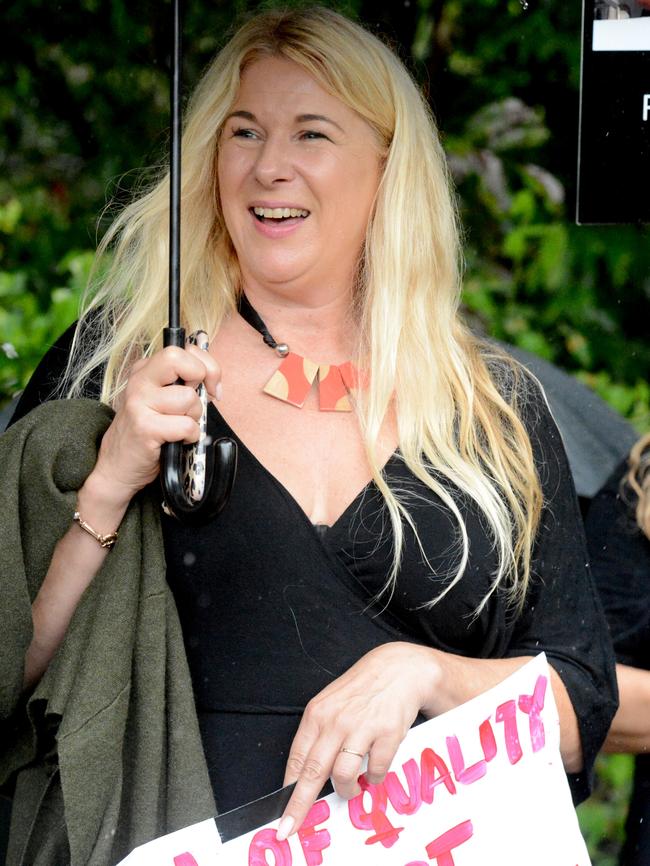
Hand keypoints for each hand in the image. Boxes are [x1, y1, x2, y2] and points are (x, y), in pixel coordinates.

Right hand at [86, 344, 221, 509]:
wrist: (116, 466)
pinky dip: (190, 436)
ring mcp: (140, 403)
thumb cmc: (147, 433)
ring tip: (178, 427)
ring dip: (194, 417)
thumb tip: (213, 379)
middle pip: (178, 359)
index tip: (210, 386)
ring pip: (188, 398)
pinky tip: (176, 441)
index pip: (184, 350)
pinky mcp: (145, 427)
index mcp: (146, 370)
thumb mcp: (162, 400)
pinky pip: (186, 425)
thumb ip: (183, 384)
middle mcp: (140, 381)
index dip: (207, 366)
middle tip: (195, 401)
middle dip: (200, 379)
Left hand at [278, 642, 435, 839]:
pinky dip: (373, 778)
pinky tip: (373, 769)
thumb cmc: (361, 690)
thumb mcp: (330, 706)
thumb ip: (318, 736)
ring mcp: (362, 727)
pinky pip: (375, 771)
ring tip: (350, 788)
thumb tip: (303, 776)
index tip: (282, 814)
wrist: (397, 669)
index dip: (288, 791)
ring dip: (346, 791)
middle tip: (291, 827)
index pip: (296, 759)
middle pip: (313, 772)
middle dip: (300, 805)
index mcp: (317, 714)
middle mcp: (336, 721)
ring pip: (343, 775)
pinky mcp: (387, 733)